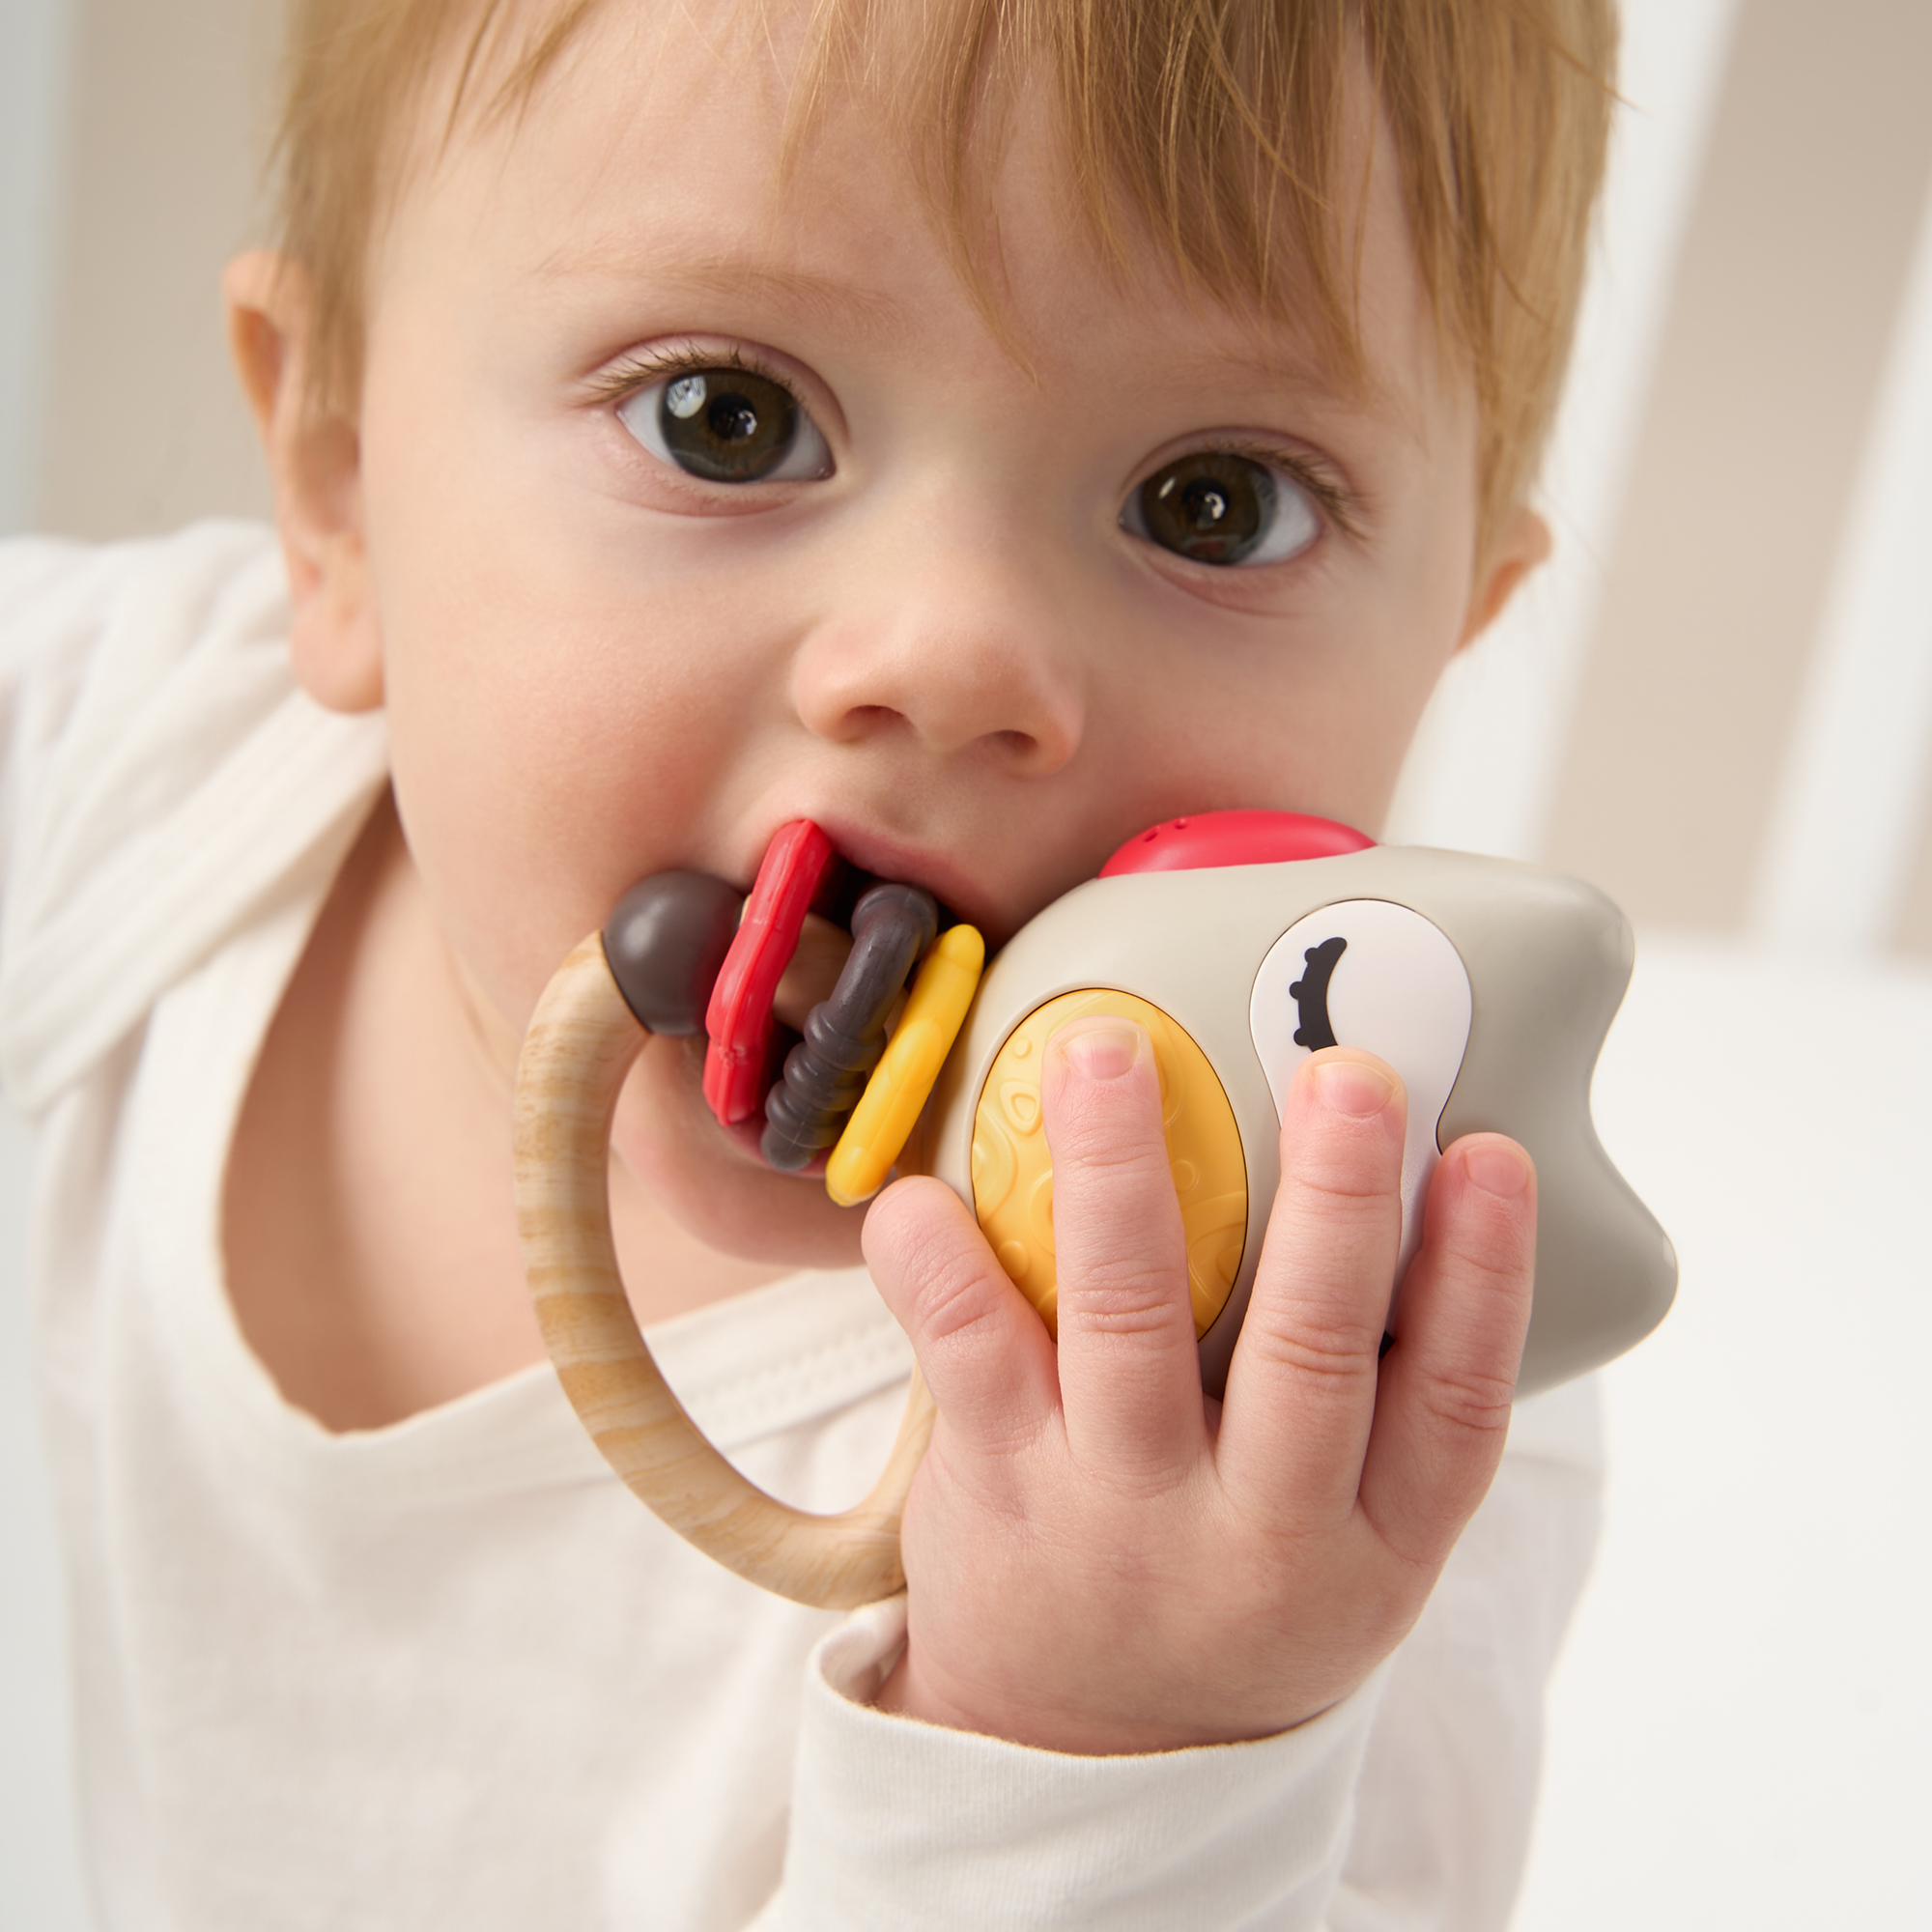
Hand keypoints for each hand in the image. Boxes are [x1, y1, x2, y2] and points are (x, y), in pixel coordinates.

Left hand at [862, 1018, 1535, 1753]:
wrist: (1080, 1756)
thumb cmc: (1232, 1596)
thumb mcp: (1344, 1546)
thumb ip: (1370, 1404)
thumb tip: (1379, 1182)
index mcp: (1373, 1546)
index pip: (1455, 1407)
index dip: (1485, 1277)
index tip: (1490, 1154)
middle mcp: (1259, 1537)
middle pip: (1310, 1354)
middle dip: (1334, 1205)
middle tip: (1344, 1072)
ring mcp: (1120, 1515)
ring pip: (1130, 1328)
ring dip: (1121, 1179)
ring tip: (1107, 1056)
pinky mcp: (1001, 1492)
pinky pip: (969, 1359)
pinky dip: (942, 1266)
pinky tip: (922, 1193)